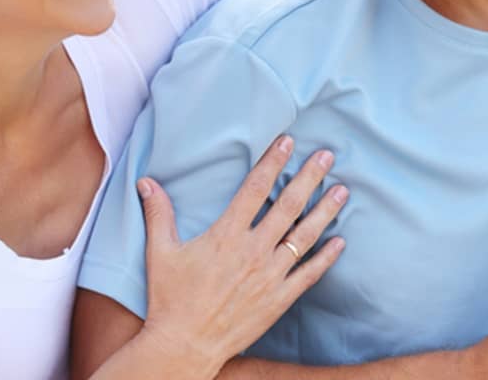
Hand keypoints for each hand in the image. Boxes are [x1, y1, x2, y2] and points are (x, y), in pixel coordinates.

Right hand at [136, 135, 347, 377]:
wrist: (185, 346)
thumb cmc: (170, 299)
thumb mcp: (159, 253)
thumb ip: (158, 214)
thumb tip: (145, 181)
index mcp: (226, 235)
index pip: (256, 188)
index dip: (273, 161)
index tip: (288, 142)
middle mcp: (253, 250)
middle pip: (288, 205)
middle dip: (310, 177)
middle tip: (328, 155)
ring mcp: (270, 275)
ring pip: (305, 236)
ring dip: (325, 210)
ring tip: (342, 190)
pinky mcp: (279, 299)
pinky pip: (309, 273)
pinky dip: (326, 257)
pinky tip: (340, 241)